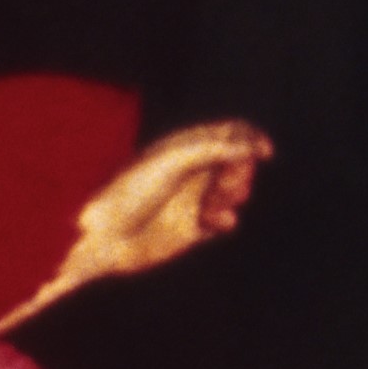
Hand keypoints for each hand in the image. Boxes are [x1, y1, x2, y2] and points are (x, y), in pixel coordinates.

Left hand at [63, 118, 271, 285]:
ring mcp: (193, 199)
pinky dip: (227, 220)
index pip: (229, 133)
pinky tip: (216, 222)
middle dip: (240, 171)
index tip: (264, 152)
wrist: (103, 236)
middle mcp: (192, 171)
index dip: (250, 138)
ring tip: (213, 205)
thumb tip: (250, 146)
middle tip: (224, 183)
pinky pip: (225, 221)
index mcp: (185, 146)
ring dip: (234, 195)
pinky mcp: (193, 229)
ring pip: (235, 191)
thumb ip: (212, 150)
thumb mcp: (172, 161)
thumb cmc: (130, 192)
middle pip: (238, 162)